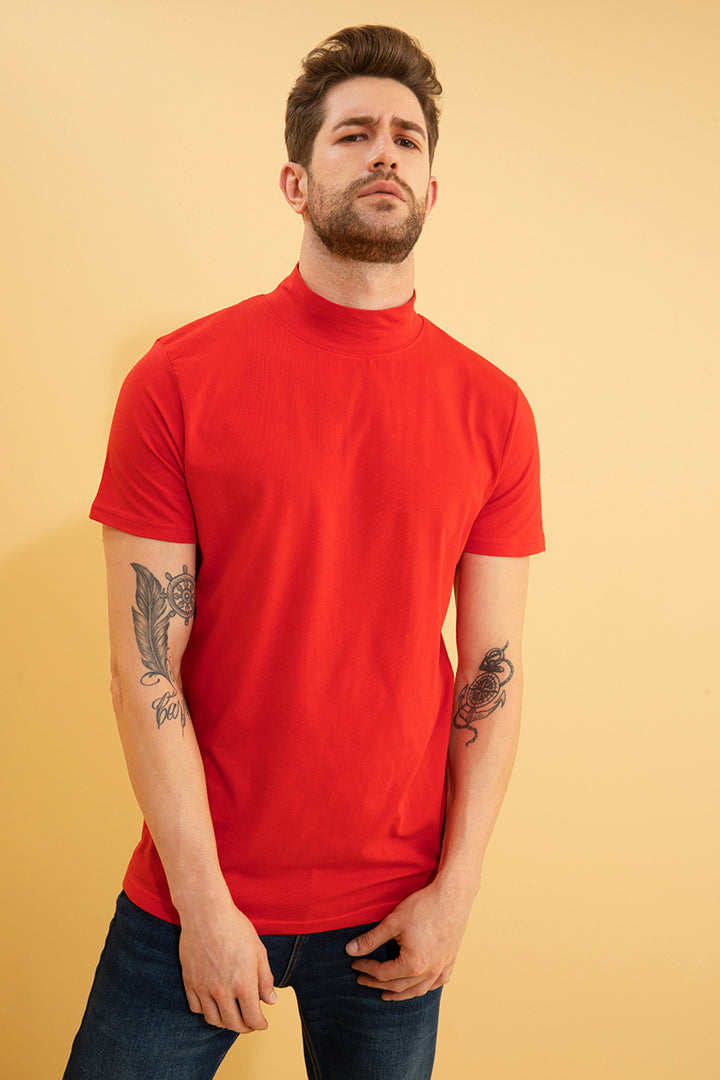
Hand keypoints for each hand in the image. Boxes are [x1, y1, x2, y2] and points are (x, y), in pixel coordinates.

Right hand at [178, 898, 276, 1032]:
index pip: (252, 1018)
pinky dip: (206, 1011)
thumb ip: (265, 979)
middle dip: (244, 1028)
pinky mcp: (189, 982)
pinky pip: (196, 1007)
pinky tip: (213, 1005)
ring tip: (231, 1017)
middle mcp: (222, 991)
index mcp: (244, 984)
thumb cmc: (236, 928)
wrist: (206, 913)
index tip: (262, 1024)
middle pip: (233, 1024)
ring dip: (224, 1023)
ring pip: (213, 1019)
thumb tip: (271, 1001)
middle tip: (249, 1024)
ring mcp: (203, 988)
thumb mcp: (259, 951)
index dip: (259, 1025)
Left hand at [345, 882, 472, 1000]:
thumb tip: (350, 951)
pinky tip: (419, 985)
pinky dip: (425, 986)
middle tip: (363, 980)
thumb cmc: (423, 907)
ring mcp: (441, 968)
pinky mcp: (450, 960)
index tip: (354, 964)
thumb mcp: (393, 922)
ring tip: (387, 993)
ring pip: (418, 990)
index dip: (366, 969)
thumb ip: (371, 939)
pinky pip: (437, 982)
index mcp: (412, 965)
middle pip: (398, 986)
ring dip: (401, 993)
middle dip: (377, 983)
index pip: (382, 973)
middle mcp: (428, 972)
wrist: (453, 896)